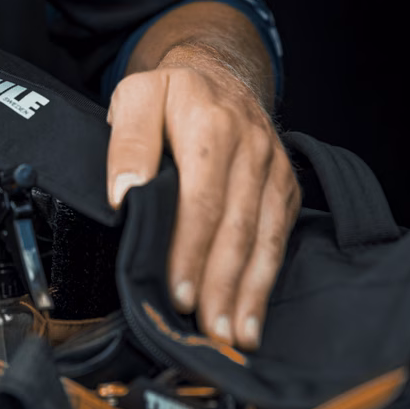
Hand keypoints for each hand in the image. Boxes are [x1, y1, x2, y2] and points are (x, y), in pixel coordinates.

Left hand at [105, 44, 298, 349]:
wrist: (220, 71)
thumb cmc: (172, 93)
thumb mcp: (135, 96)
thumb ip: (128, 142)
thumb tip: (124, 192)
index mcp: (211, 126)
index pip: (201, 199)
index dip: (190, 250)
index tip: (177, 291)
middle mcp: (250, 150)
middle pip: (237, 227)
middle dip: (221, 284)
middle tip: (206, 330)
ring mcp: (272, 170)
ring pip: (264, 239)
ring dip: (248, 293)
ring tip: (233, 337)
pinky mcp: (285, 187)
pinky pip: (280, 239)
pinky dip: (266, 281)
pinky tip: (251, 315)